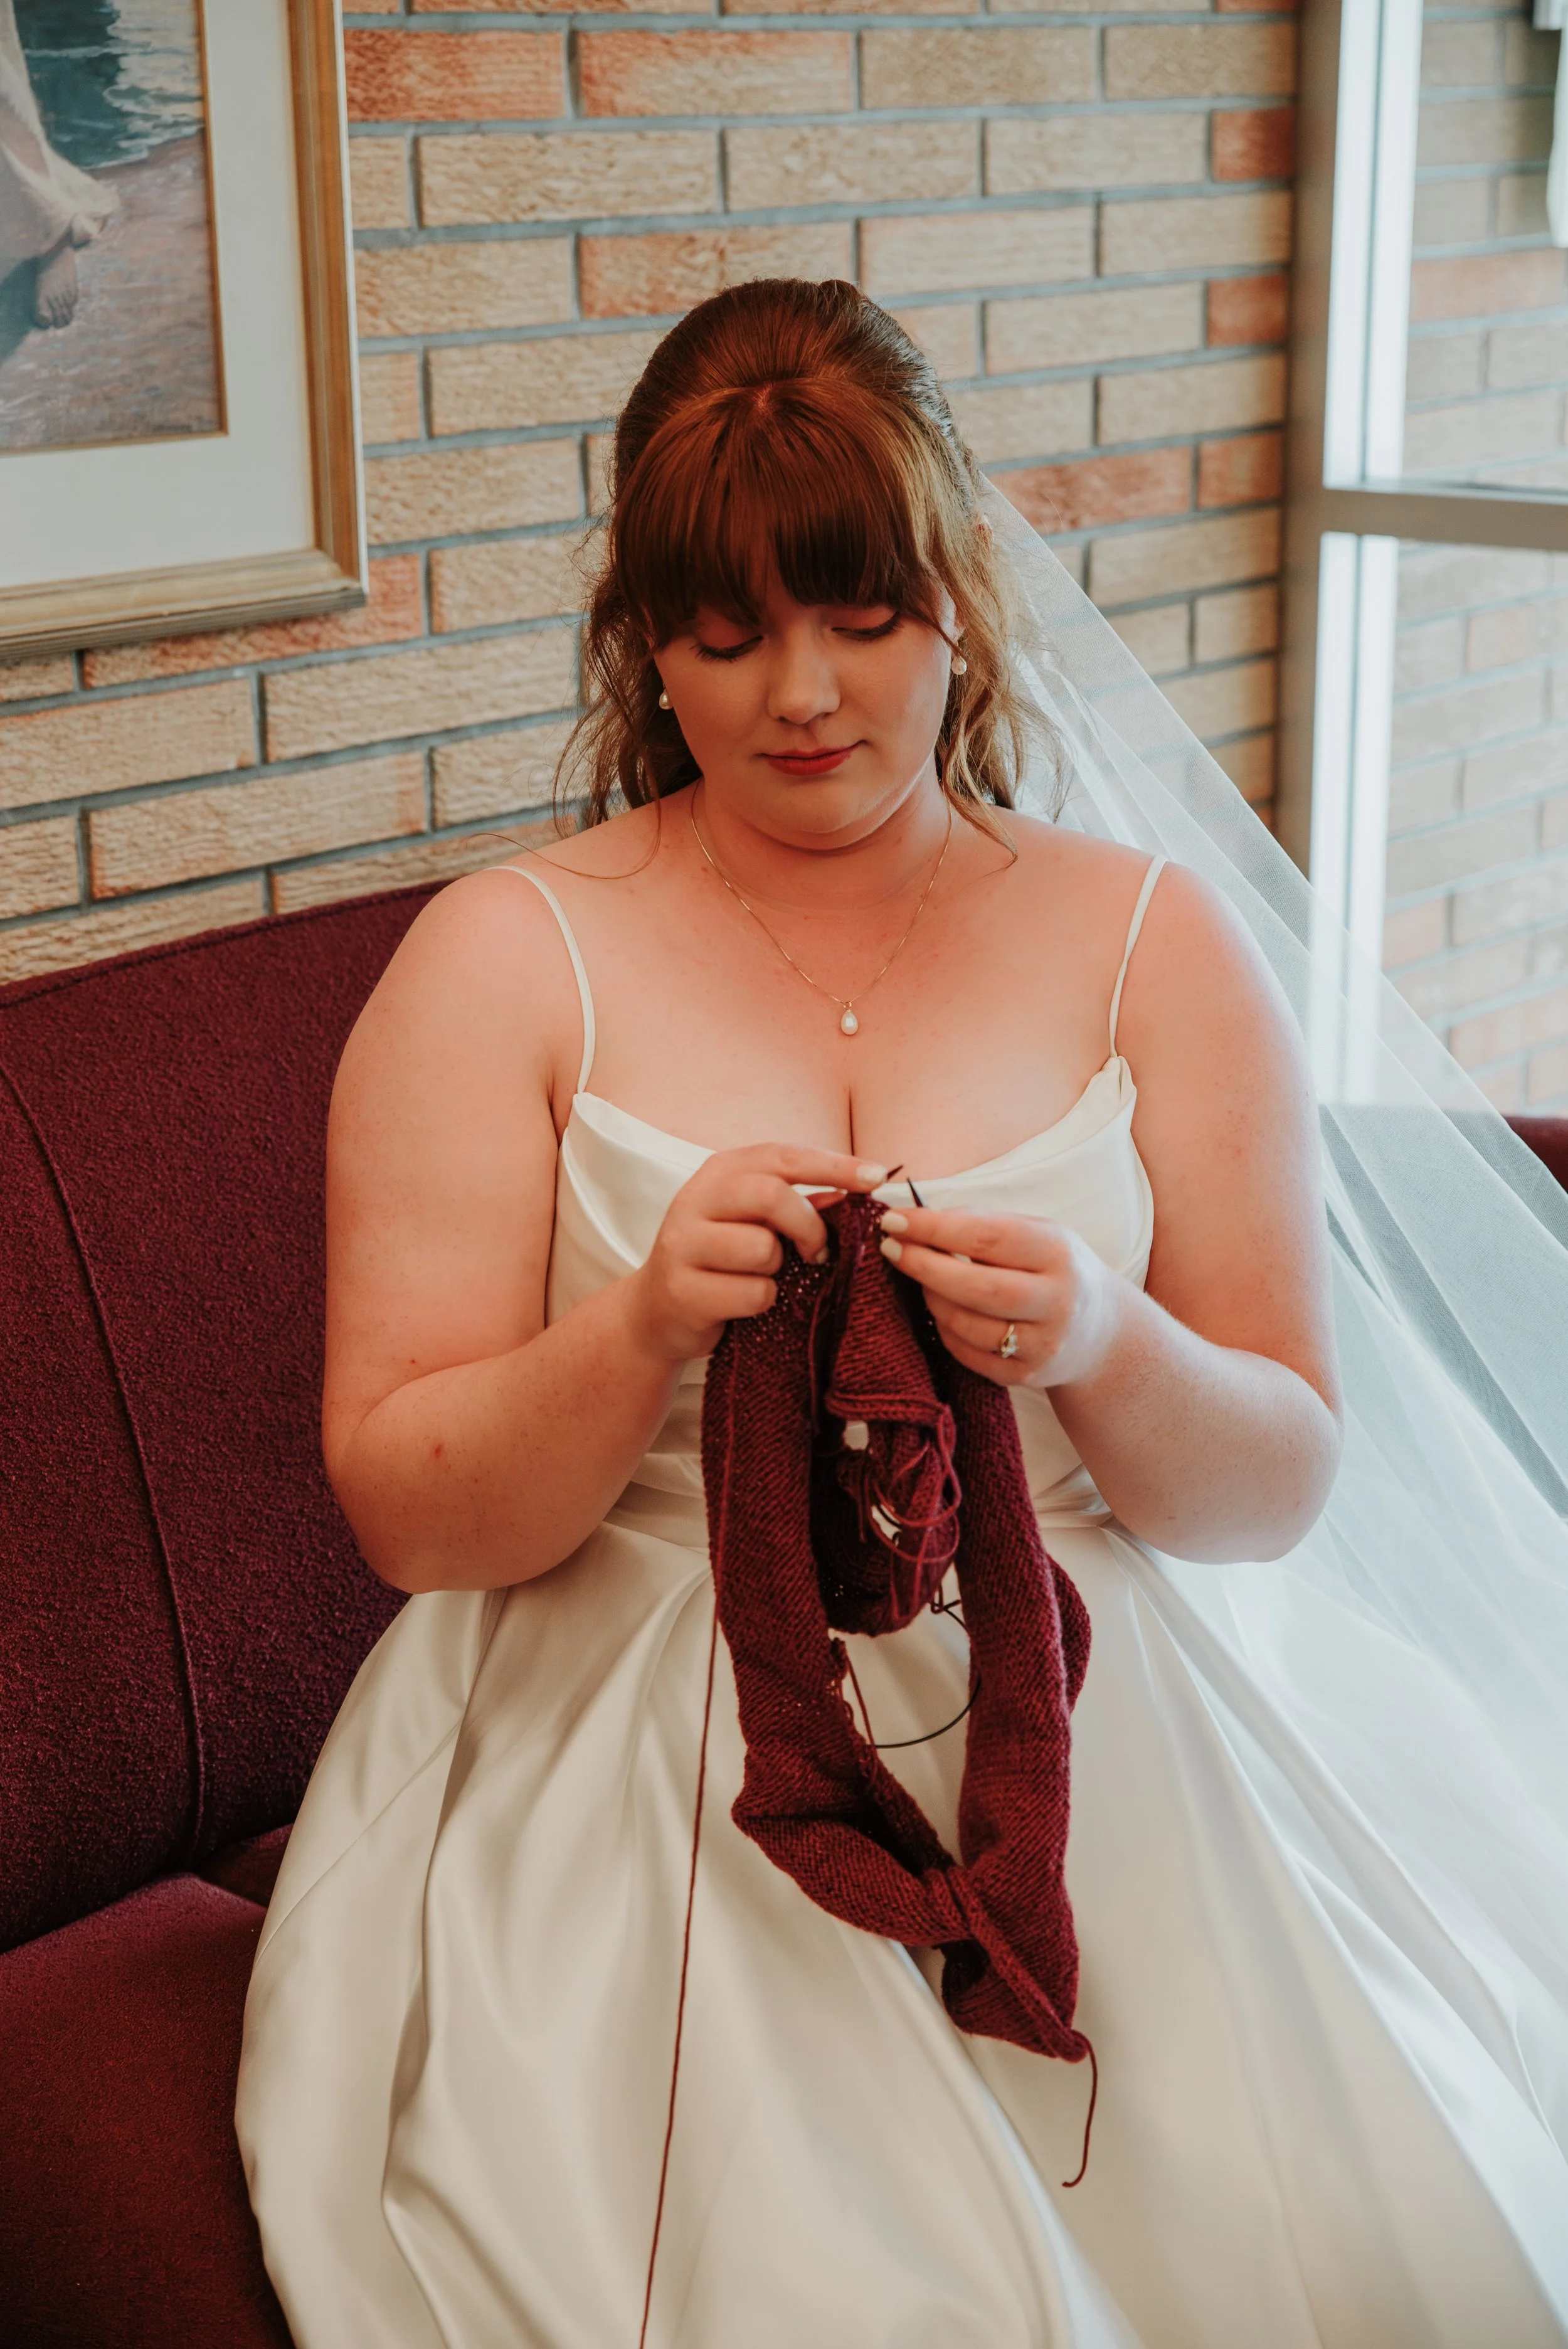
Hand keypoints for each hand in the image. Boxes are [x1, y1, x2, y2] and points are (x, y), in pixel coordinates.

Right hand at [627, 1144, 887, 1363]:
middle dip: (808, 1226)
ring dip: (778, 1271)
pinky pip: (752, 1293)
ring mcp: (683, 1243)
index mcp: (719, 1173)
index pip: (783, 1156)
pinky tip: (741, 1303)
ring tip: (762, 1279)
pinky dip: (762, 1302)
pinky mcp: (681, 1288)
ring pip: (762, 1249)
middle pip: (771, 1195)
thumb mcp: (753, 1223)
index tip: (876, 1177)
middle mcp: (695, 1199)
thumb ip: (797, 1205)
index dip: (834, 1165)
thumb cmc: (719, 1261)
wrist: (656, 1312)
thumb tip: (851, 1195)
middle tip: (819, 1251)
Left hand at [878, 1206, 1120, 1389]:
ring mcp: (1043, 1344)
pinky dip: (945, 1329)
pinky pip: (969, 1354)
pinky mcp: (1026, 1375)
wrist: (1100, 1333)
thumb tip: (919, 1218)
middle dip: (924, 1266)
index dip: (935, 1228)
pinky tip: (940, 1309)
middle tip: (890, 1248)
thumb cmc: (1054, 1270)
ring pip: (968, 1324)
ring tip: (919, 1278)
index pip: (987, 1238)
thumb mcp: (1037, 1234)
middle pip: (977, 1287)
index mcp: (1058, 1253)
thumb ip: (984, 1223)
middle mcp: (1057, 1301)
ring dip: (931, 1298)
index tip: (894, 1219)